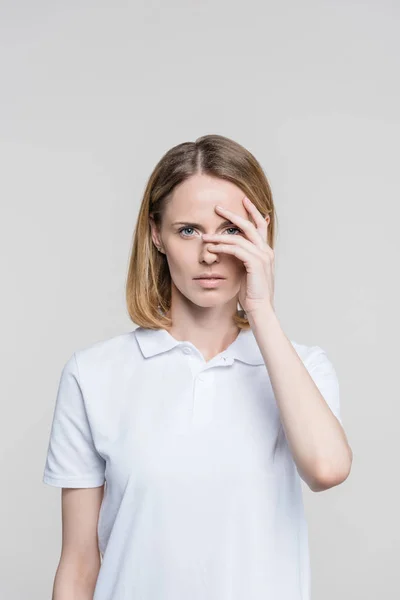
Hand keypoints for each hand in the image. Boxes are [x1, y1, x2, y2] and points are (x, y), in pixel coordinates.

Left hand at [202, 196, 274, 316]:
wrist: (260, 308)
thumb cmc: (251, 292)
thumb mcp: (246, 271)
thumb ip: (242, 257)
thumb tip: (229, 249)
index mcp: (265, 251)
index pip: (260, 225)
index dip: (252, 212)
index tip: (243, 200)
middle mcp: (266, 250)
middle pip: (250, 225)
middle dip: (234, 214)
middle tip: (218, 207)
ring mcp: (262, 256)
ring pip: (240, 237)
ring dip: (220, 236)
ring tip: (206, 236)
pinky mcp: (255, 263)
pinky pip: (236, 250)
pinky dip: (222, 247)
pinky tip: (212, 248)